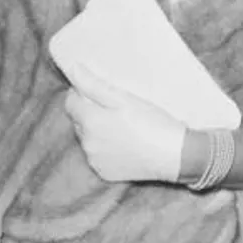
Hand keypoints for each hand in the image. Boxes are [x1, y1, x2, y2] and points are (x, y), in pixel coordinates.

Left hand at [63, 64, 186, 183]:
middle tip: (114, 105)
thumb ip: (95, 85)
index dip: (80, 93)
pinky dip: (105, 146)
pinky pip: (97, 155)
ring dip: (96, 129)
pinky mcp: (104, 173)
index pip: (70, 103)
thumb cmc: (151, 122)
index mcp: (90, 121)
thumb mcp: (124, 98)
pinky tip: (123, 141)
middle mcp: (87, 144)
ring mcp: (95, 160)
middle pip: (79, 121)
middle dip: (89, 111)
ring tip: (121, 123)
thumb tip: (74, 69)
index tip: (97, 89)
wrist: (172, 155)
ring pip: (87, 138)